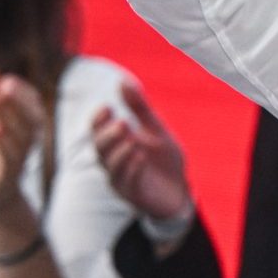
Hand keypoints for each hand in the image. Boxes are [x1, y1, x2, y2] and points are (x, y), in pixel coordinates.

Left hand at [0, 66, 46, 216]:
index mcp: (29, 121)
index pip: (32, 100)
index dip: (19, 89)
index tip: (2, 79)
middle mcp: (31, 138)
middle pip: (31, 116)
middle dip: (18, 99)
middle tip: (3, 85)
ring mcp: (22, 156)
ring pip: (22, 136)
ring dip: (9, 117)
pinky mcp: (8, 175)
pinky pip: (10, 158)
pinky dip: (4, 143)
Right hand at [90, 80, 191, 220]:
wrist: (180, 190)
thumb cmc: (163, 160)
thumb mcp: (155, 130)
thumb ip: (139, 108)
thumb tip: (122, 81)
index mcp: (116, 145)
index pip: (97, 132)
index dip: (98, 120)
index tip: (107, 107)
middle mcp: (114, 163)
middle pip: (99, 149)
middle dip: (108, 136)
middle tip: (122, 123)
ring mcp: (122, 181)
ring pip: (111, 168)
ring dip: (120, 153)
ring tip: (132, 141)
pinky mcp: (134, 195)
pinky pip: (128, 183)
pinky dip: (133, 169)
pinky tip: (141, 157)